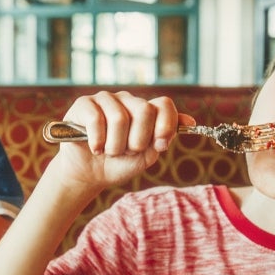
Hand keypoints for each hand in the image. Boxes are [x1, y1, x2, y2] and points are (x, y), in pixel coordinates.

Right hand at [51, 91, 191, 187]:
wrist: (89, 175)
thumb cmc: (119, 164)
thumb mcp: (146, 155)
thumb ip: (164, 137)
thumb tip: (190, 122)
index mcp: (145, 110)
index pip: (164, 105)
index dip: (166, 125)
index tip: (159, 146)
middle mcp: (127, 100)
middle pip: (144, 110)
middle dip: (137, 141)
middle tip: (127, 152)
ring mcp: (105, 99)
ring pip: (119, 118)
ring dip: (115, 145)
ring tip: (109, 152)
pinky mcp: (84, 104)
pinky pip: (96, 119)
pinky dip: (97, 141)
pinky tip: (95, 148)